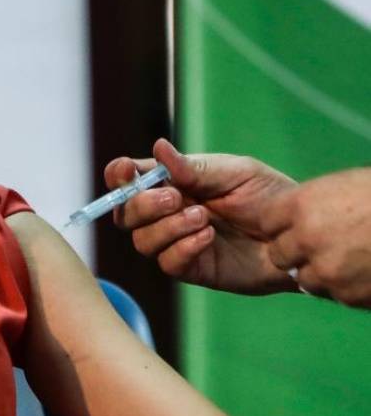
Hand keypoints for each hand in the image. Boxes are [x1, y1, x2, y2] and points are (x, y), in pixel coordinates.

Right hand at [105, 138, 296, 293]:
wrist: (296, 234)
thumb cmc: (267, 196)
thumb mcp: (233, 173)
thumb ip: (192, 168)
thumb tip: (158, 146)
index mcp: (170, 183)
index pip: (127, 180)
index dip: (118, 176)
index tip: (126, 172)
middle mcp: (165, 214)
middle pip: (126, 214)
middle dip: (143, 205)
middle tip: (176, 198)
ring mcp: (175, 242)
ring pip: (142, 240)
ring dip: (167, 227)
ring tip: (203, 218)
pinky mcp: (192, 268)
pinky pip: (168, 262)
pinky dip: (182, 247)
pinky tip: (208, 237)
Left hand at [265, 168, 370, 307]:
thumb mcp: (343, 187)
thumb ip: (312, 207)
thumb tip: (292, 225)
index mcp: (302, 204)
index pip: (266, 221)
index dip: (281, 225)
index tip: (296, 225)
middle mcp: (308, 238)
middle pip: (279, 254)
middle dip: (296, 252)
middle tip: (325, 245)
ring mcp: (329, 270)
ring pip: (306, 279)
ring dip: (322, 273)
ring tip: (351, 259)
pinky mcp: (350, 295)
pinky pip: (338, 295)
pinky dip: (350, 288)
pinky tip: (368, 271)